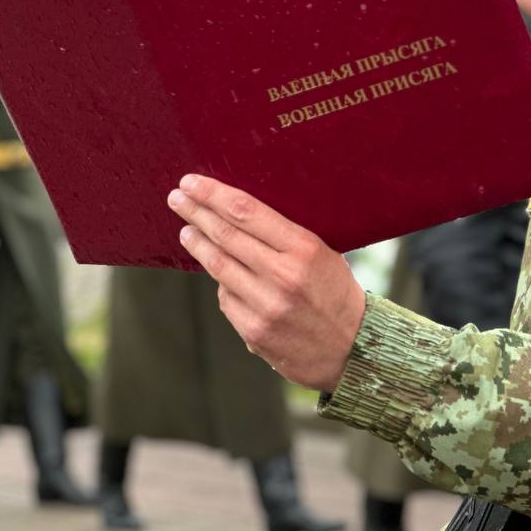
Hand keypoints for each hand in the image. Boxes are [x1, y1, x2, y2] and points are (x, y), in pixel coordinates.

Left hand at [167, 174, 365, 391]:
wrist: (353, 347)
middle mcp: (283, 275)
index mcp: (305, 249)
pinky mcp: (254, 331)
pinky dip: (222, 282)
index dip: (213, 195)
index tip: (192, 183)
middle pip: (225, 235)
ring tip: (187, 231)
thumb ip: (285, 237)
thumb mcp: (324, 254)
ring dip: (197, 244)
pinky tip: (223, 274)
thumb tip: (237, 213)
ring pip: (218, 266)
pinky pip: (226, 298)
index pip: (247, 213)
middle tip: (176, 198)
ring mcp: (266, 306)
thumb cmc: (336, 292)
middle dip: (196, 212)